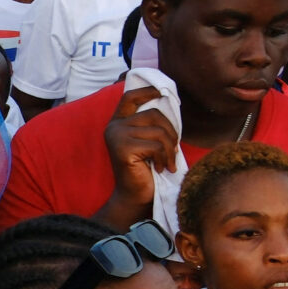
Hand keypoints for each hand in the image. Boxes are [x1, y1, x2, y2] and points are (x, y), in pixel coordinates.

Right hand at [102, 85, 177, 217]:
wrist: (135, 197)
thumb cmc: (146, 170)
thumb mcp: (149, 142)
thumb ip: (152, 124)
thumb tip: (170, 102)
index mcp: (118, 123)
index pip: (130, 97)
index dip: (147, 91)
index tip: (162, 91)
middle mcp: (114, 127)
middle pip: (154, 114)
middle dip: (171, 132)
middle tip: (173, 151)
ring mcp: (116, 137)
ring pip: (158, 131)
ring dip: (170, 149)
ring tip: (168, 163)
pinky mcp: (122, 149)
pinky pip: (156, 146)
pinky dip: (165, 158)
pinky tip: (161, 169)